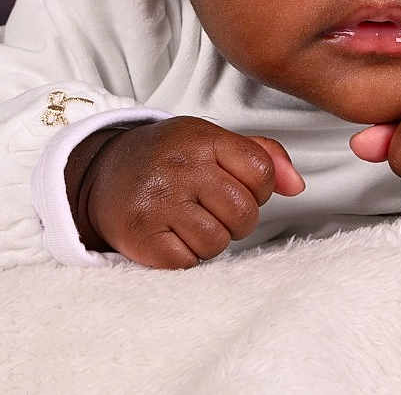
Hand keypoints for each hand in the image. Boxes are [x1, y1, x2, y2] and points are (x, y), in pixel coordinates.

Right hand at [77, 117, 304, 268]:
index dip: (260, 188)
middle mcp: (181, 166)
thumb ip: (262, 156)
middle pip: (244, 213)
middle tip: (213, 210)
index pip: (261, 172)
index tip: (240, 187)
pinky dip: (185, 257)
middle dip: (238, 220)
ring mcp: (159, 201)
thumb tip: (298, 186)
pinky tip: (172, 236)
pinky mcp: (141, 235)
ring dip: (211, 240)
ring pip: (218, 242)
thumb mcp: (212, 141)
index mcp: (203, 138)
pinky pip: (187, 262)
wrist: (102, 173)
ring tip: (191, 221)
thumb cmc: (169, 157)